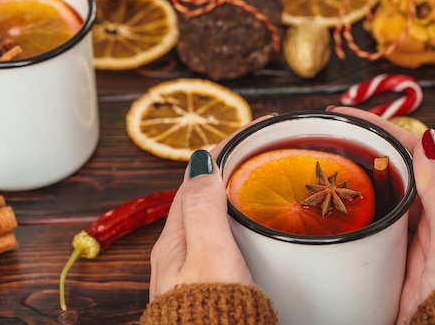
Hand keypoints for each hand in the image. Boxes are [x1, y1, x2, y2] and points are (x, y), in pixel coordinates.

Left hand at [148, 116, 272, 299]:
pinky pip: (216, 234)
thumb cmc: (209, 313)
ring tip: (256, 178)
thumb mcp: (209, 257)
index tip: (253, 128)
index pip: (196, 175)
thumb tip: (201, 161)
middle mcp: (177, 247)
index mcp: (176, 235)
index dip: (222, 148)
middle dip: (225, 164)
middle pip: (200, 191)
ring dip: (228, 190)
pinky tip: (248, 225)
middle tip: (258, 149)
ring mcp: (189, 264)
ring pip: (208, 213)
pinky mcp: (204, 280)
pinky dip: (232, 216)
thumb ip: (204, 210)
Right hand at [329, 106, 434, 323]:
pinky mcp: (390, 261)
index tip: (349, 116)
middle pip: (390, 172)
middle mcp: (429, 218)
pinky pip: (365, 230)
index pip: (414, 154)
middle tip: (326, 138)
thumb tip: (429, 142)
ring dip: (351, 182)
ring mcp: (408, 240)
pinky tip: (329, 211)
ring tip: (321, 167)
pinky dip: (347, 217)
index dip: (382, 130)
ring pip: (375, 199)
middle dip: (360, 150)